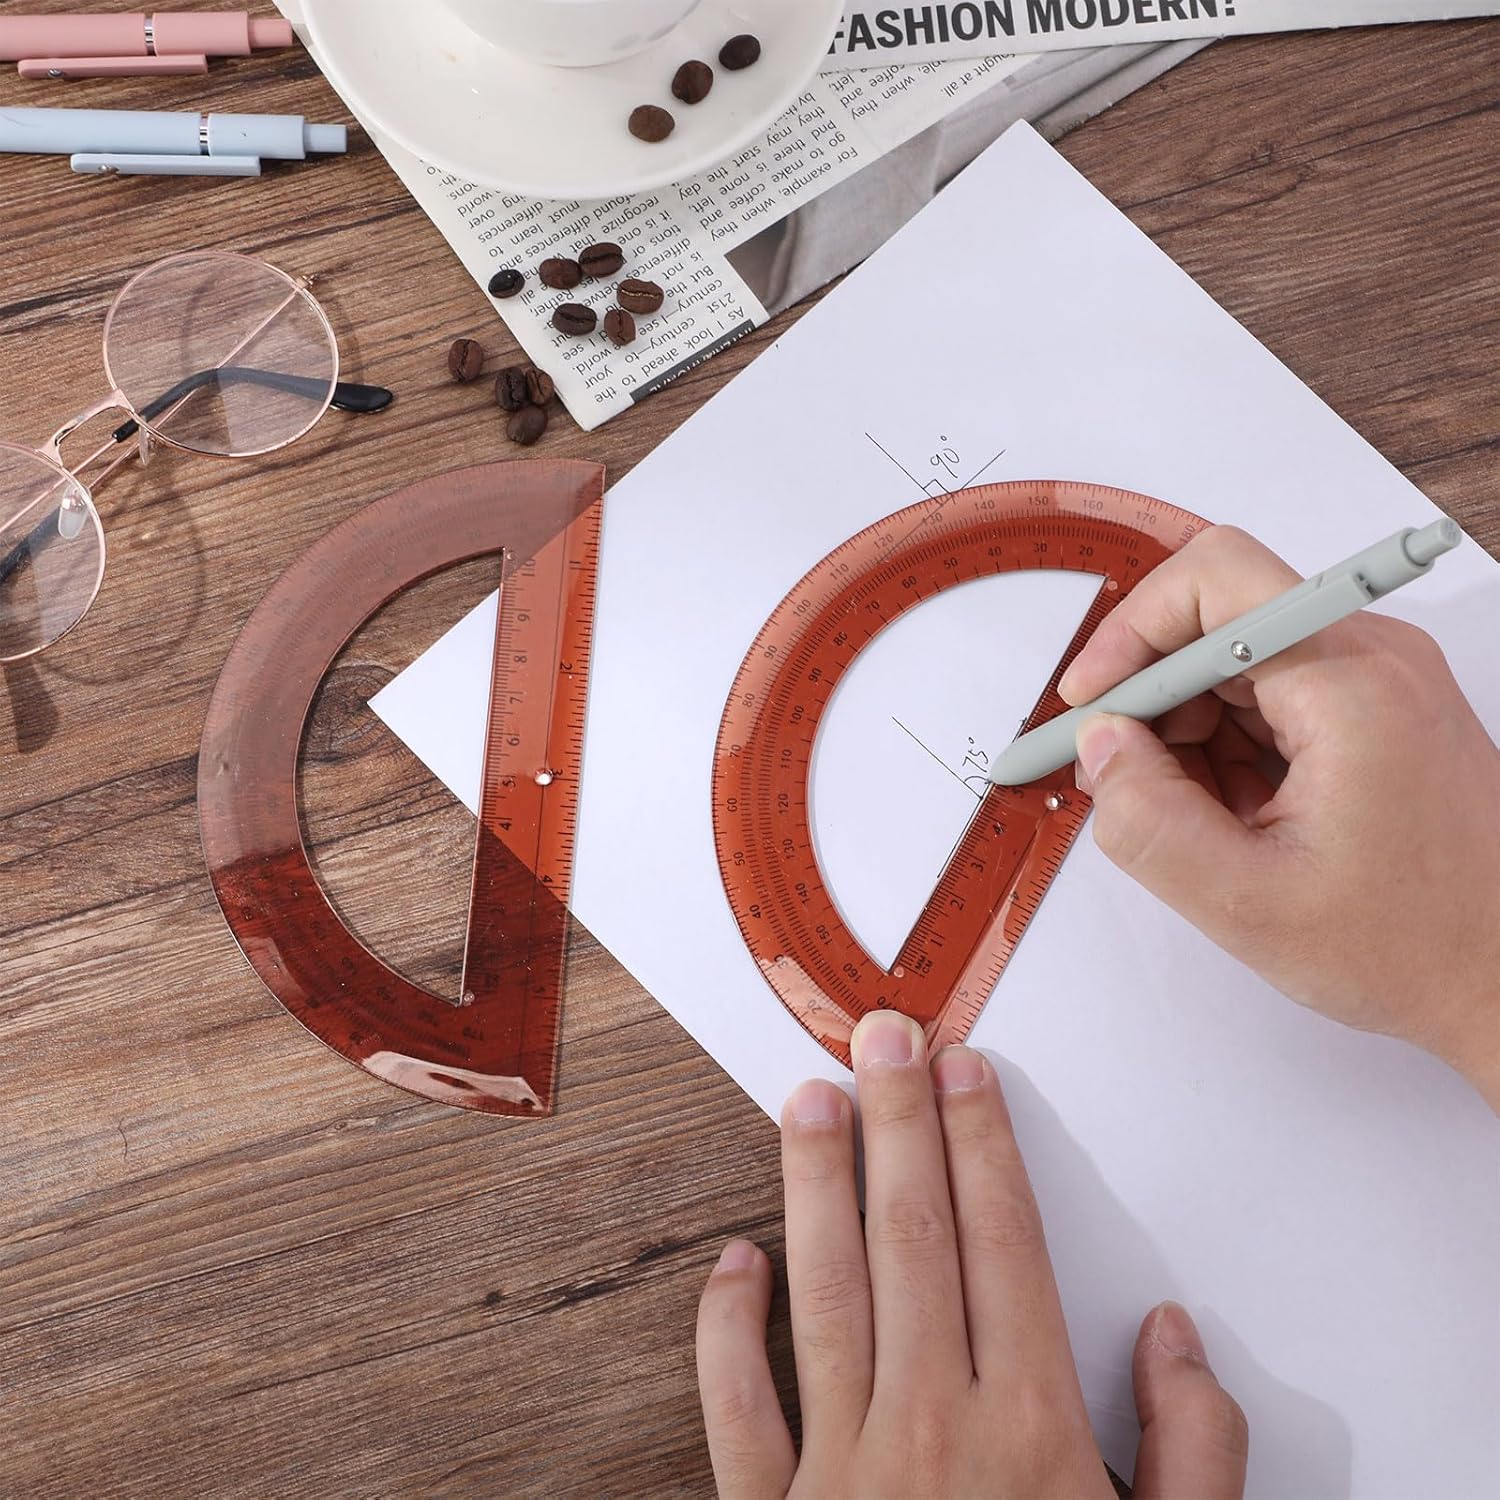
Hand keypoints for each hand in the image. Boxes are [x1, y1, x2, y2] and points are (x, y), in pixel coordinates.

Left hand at [695, 1013, 1246, 1497]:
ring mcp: (842, 1475)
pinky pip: (737, 1413)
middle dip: (899, 1127)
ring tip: (807, 1103)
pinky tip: (731, 1264)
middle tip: (881, 1038)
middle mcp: (932, 1432)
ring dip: (815, 1189)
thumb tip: (1175, 1336)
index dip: (983, 1146)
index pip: (1004, 1247)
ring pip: (825, 1295)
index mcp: (1032, 1436)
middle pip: (914, 1241)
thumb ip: (1200, 1458)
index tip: (965, 1070)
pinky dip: (726, 1334)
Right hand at [1058, 524, 1499, 1107]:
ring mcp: (1379, 681)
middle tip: (1118, 778)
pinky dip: (1227, 748)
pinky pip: (1270, 697)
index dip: (1131, 632)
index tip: (1090, 702)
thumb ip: (1146, 820)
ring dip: (1189, 732)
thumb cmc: (1413, 946)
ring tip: (1195, 821)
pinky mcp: (1375, 710)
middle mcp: (1373, 658)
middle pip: (1218, 622)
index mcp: (1351, 685)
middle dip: (1153, 699)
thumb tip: (1099, 745)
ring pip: (1236, 664)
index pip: (1214, 580)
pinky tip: (1233, 818)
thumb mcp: (1244, 902)